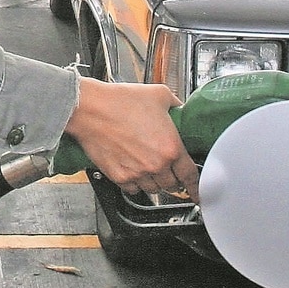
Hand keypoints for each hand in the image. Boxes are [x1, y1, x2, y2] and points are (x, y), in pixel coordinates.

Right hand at [64, 78, 199, 202]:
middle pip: (172, 185)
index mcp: (171, 147)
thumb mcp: (159, 95)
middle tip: (168, 169)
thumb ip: (175, 105)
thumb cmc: (120, 101)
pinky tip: (133, 169)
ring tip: (148, 166)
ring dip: (154, 182)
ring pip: (153, 189)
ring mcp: (137, 173)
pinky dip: (135, 183)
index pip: (190, 175)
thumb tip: (179, 110)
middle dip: (172, 178)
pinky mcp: (119, 177)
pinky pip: (133, 189)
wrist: (91, 109)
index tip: (197, 192)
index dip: (196, 187)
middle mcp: (156, 164)